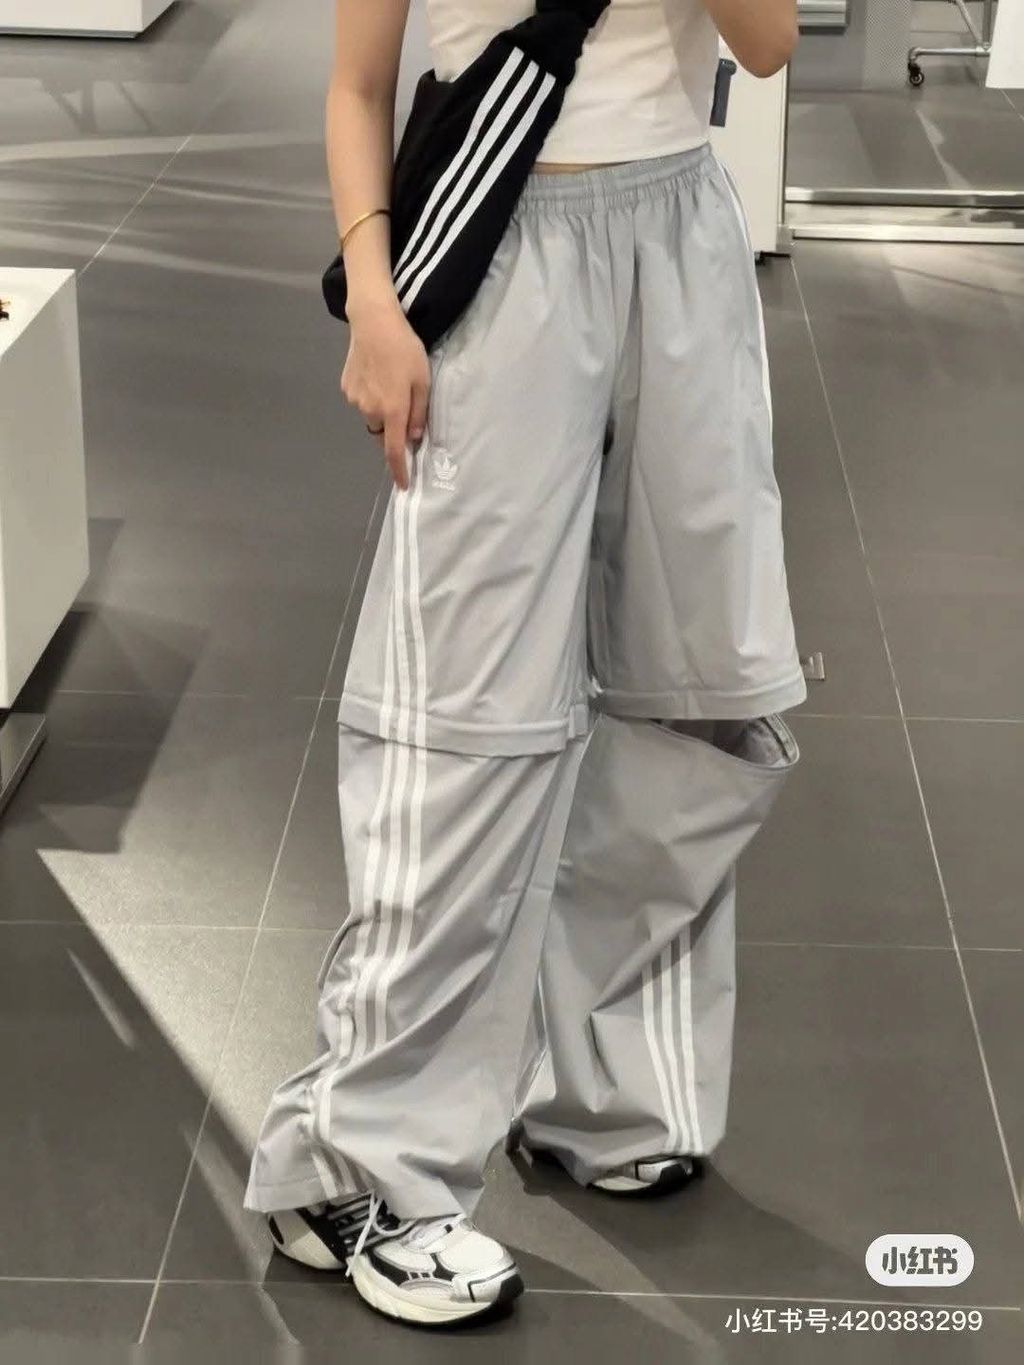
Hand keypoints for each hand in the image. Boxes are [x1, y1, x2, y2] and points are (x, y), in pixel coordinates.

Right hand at [341, 296, 429, 490]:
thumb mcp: (423, 380)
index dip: (399, 471)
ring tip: (389, 382)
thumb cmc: (405, 349)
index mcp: (393, 411)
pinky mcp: (346, 387)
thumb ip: (419, 413)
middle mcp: (370, 410)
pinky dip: (370, 396)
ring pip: (371, 416)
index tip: (403, 485)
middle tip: (404, 406)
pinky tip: (376, 374)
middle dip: (393, 429)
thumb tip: (414, 438)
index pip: (394, 451)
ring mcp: (354, 399)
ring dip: (381, 410)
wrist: (373, 322)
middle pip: (383, 433)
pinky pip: (361, 401)